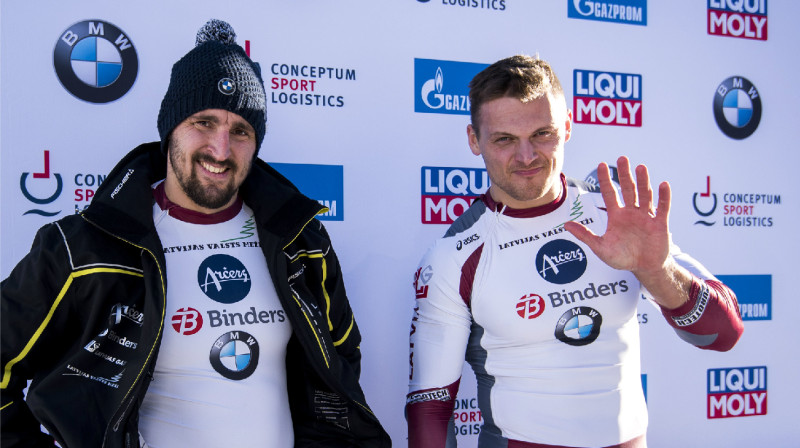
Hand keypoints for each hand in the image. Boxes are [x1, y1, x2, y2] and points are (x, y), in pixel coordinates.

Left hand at [564, 156, 670, 276]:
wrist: (644, 268)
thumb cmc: (622, 258)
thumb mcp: (601, 248)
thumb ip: (585, 235)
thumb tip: (566, 224)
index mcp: (616, 215)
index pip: (609, 193)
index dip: (605, 179)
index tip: (601, 164)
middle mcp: (631, 212)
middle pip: (628, 189)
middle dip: (625, 174)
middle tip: (622, 158)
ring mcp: (646, 216)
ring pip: (644, 195)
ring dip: (643, 181)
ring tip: (640, 167)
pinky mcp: (660, 223)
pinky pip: (662, 208)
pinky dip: (664, 197)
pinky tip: (663, 185)